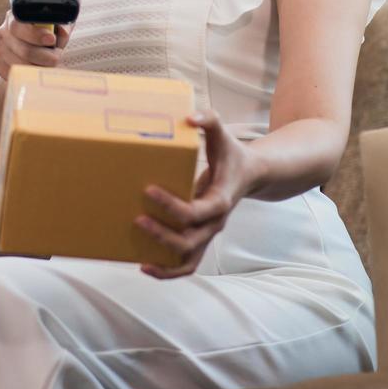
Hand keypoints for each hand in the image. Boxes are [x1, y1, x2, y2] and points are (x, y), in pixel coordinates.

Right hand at [0, 12, 71, 79]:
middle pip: (23, 50)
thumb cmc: (48, 31)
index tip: (51, 39)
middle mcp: (3, 32)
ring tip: (49, 64)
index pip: (19, 26)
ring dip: (40, 67)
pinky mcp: (0, 66)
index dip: (36, 34)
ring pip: (21, 66)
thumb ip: (60, 25)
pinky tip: (38, 69)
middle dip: (45, 56)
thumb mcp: (56, 23)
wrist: (35, 44)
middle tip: (56, 57)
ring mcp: (0, 50)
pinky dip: (30, 75)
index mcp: (14, 17)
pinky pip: (16, 75)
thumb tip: (62, 32)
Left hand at [136, 111, 252, 278]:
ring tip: (139, 257)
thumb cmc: (231, 153)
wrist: (250, 174)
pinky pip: (187, 265)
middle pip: (189, 242)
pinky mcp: (201, 239)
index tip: (148, 190)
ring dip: (164, 262)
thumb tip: (189, 117)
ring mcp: (209, 234)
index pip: (195, 212)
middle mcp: (216, 223)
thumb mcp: (223, 134)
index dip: (171, 206)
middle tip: (137, 219)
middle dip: (162, 235)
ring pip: (188, 260)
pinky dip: (168, 271)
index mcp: (221, 201)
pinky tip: (144, 265)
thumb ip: (209, 120)